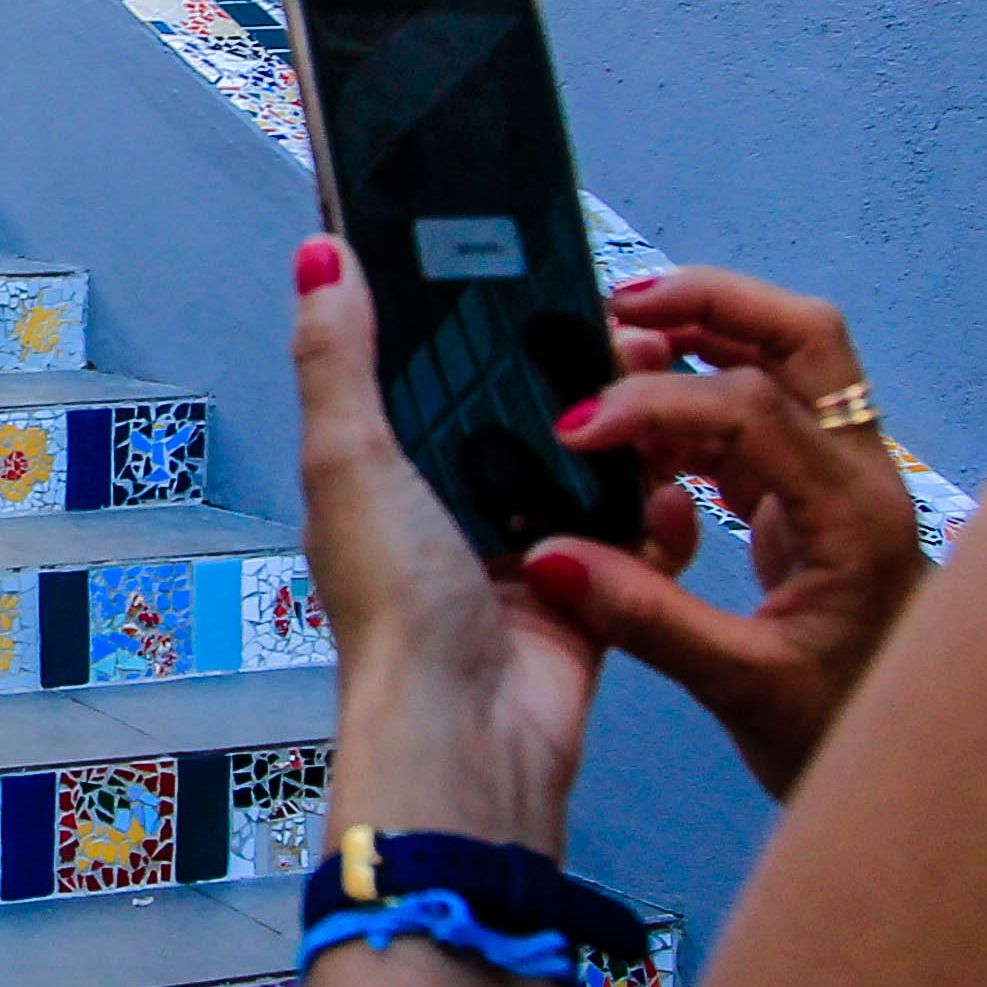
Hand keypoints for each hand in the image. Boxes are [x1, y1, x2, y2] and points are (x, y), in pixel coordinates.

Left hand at [290, 236, 606, 849]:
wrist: (472, 731)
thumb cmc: (397, 610)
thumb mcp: (352, 461)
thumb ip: (339, 357)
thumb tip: (321, 254)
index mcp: (386, 470)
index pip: (430, 369)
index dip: (472, 317)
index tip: (526, 257)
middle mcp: (452, 504)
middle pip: (522, 408)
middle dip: (571, 369)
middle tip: (621, 327)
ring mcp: (524, 545)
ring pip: (588, 460)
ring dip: (624, 430)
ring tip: (656, 388)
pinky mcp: (588, 587)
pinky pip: (635, 529)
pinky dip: (653, 508)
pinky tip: (666, 481)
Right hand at [535, 268, 933, 797]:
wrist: (922, 768)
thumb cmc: (848, 733)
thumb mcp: (744, 687)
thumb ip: (647, 618)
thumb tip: (550, 560)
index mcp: (854, 513)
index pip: (751, 405)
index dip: (654, 402)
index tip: (575, 429)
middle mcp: (859, 475)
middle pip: (800, 336)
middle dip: (709, 303)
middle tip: (616, 306)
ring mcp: (840, 480)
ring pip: (784, 364)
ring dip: (702, 340)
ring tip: (614, 348)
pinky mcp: (814, 501)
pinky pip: (758, 419)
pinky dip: (696, 406)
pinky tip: (640, 436)